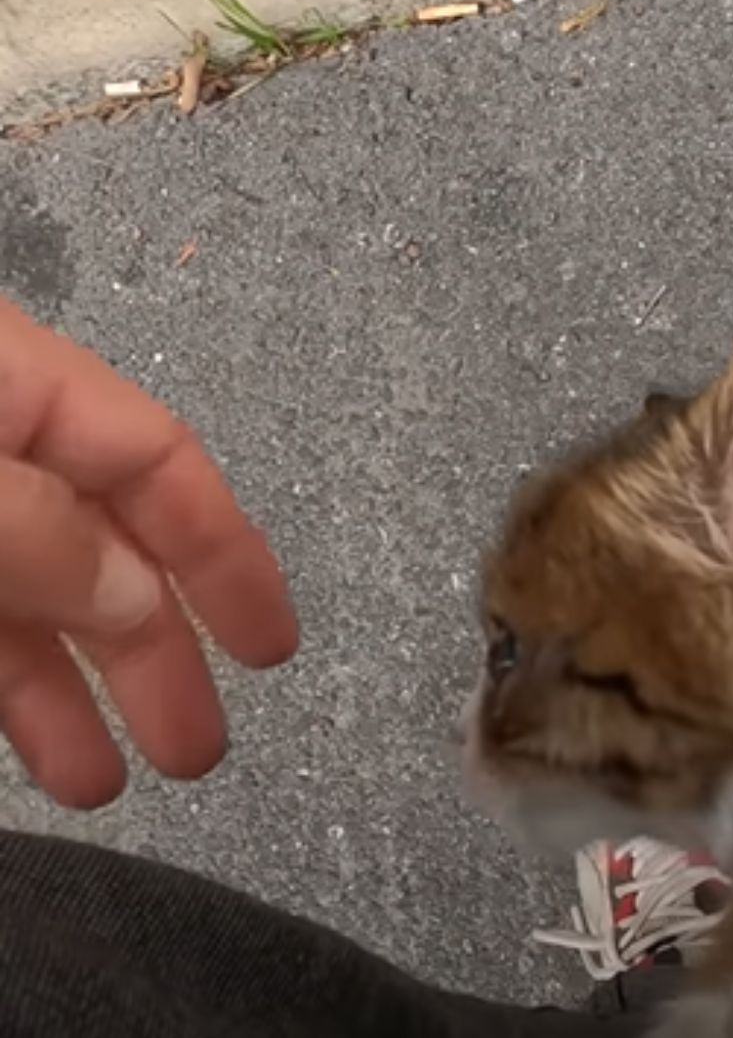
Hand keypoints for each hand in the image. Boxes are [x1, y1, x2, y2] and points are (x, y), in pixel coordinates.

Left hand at [0, 296, 297, 807]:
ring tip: (107, 782)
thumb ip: (50, 540)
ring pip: (21, 597)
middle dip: (153, 652)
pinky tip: (28, 740)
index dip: (227, 554)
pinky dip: (2, 685)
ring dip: (69, 694)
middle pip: (100, 543)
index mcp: (15, 382)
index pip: (159, 461)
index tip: (274, 646)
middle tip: (197, 748)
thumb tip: (142, 604)